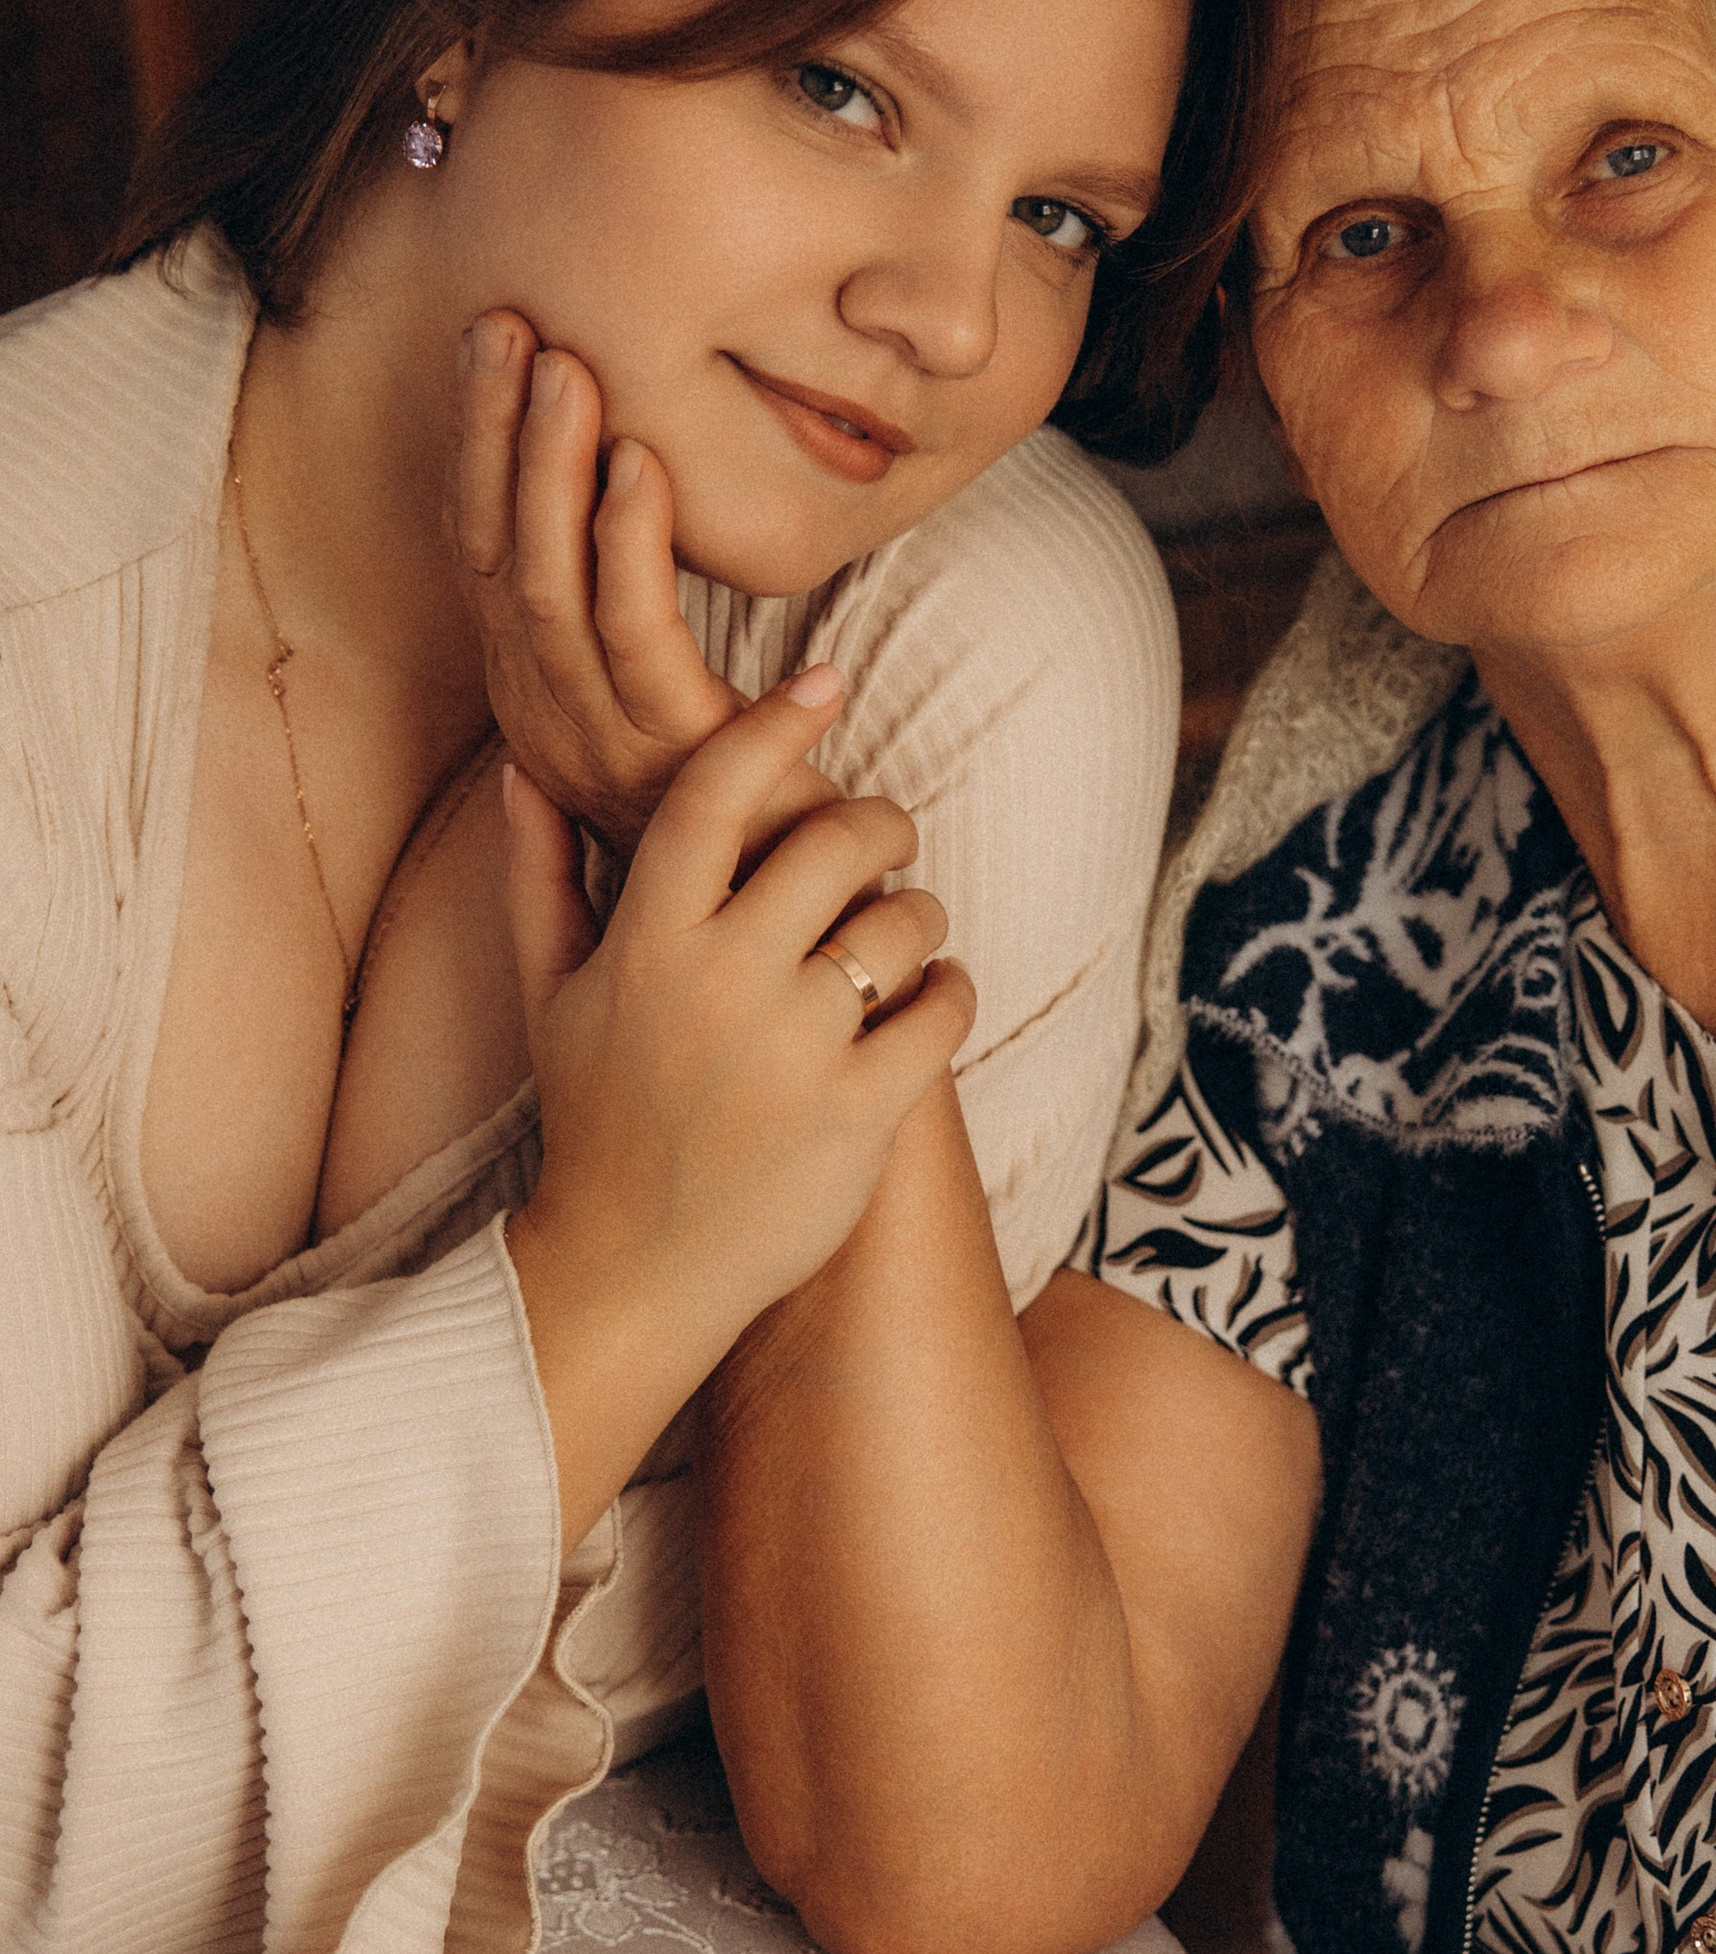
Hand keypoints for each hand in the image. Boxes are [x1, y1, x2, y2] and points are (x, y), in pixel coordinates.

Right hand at [448, 311, 835, 859]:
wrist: (793, 951)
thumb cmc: (749, 820)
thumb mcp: (677, 715)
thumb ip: (645, 630)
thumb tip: (637, 507)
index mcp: (538, 700)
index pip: (486, 551)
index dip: (480, 446)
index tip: (491, 343)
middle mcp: (545, 721)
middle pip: (494, 554)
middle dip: (494, 434)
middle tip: (507, 327)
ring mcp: (598, 749)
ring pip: (545, 587)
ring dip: (551, 472)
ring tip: (566, 371)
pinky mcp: (669, 763)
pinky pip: (633, 637)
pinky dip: (632, 547)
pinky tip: (639, 466)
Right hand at [502, 669, 974, 1412]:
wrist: (630, 1271)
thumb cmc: (595, 1122)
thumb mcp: (549, 997)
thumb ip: (539, 875)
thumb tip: (525, 768)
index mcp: (646, 942)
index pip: (716, 793)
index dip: (776, 724)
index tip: (823, 681)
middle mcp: (721, 984)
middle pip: (836, 841)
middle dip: (878, 825)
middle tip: (883, 838)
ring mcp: (796, 1050)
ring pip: (903, 921)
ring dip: (919, 914)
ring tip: (901, 936)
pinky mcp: (861, 1113)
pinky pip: (946, 1008)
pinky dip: (952, 992)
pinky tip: (930, 1001)